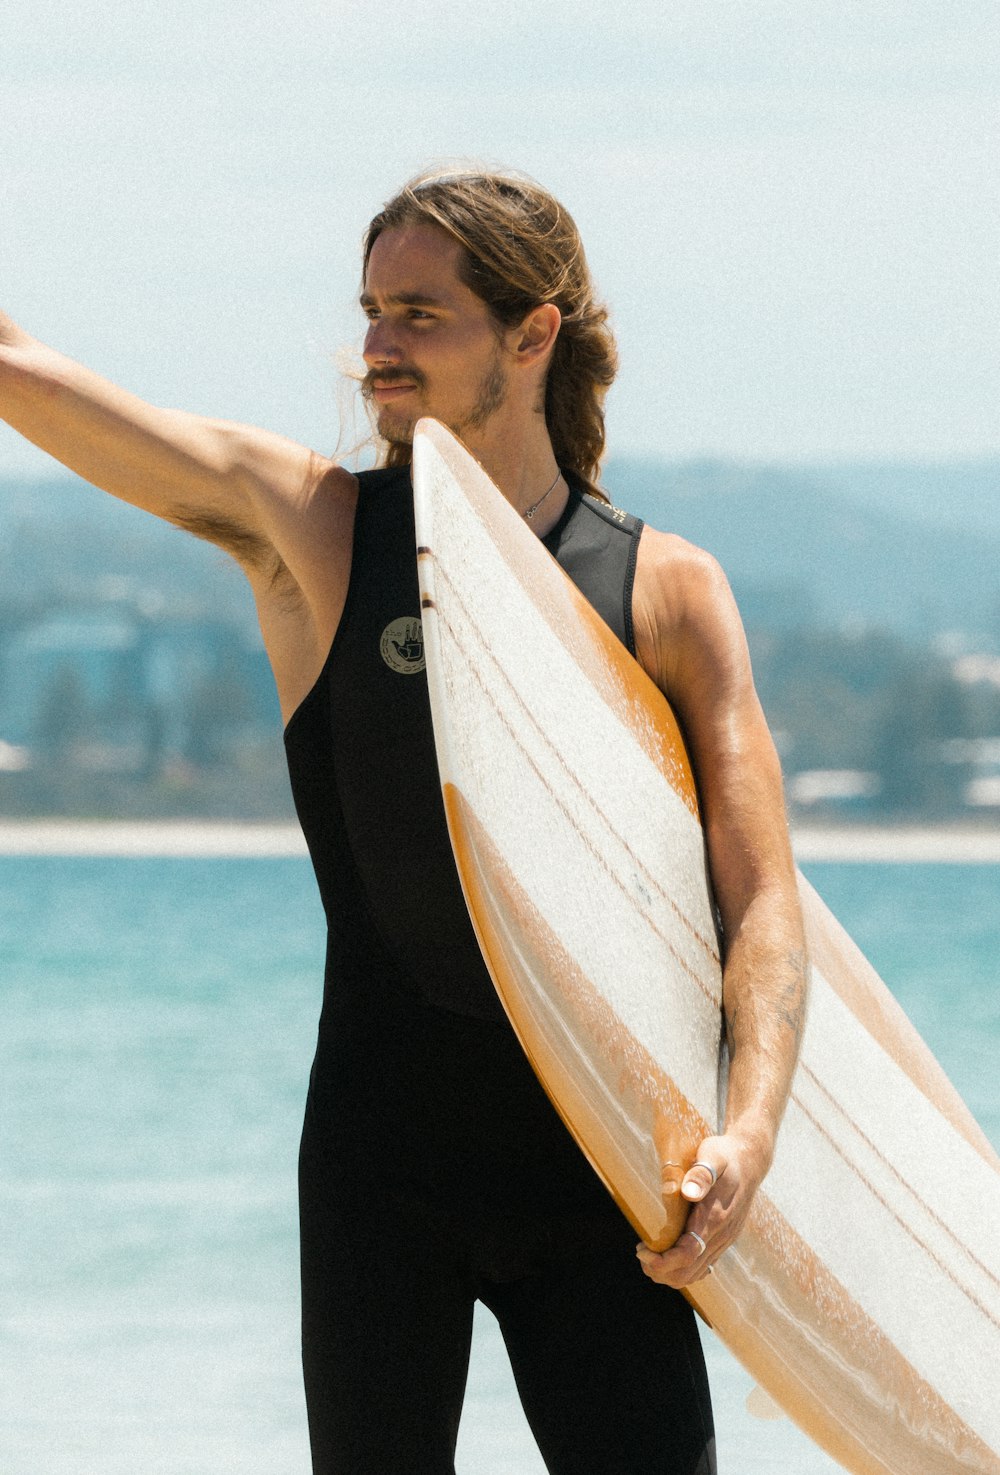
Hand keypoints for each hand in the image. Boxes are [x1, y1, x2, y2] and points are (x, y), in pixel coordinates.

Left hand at [635, 1131, 768, 1288]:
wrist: (751, 1161)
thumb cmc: (725, 1156)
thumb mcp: (713, 1155)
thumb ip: (701, 1174)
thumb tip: (688, 1192)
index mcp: (715, 1217)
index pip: (687, 1253)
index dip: (662, 1260)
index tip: (642, 1249)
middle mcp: (722, 1235)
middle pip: (688, 1271)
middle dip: (661, 1271)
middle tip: (641, 1254)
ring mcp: (724, 1240)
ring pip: (695, 1273)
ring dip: (669, 1272)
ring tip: (649, 1256)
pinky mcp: (724, 1240)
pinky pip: (703, 1266)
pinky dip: (683, 1269)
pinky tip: (668, 1256)